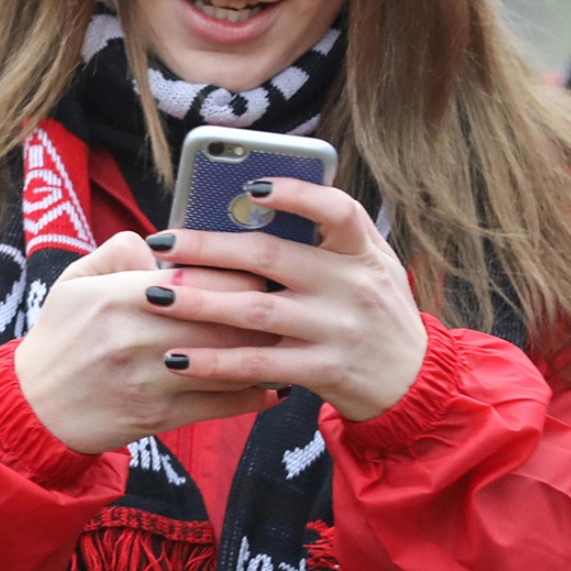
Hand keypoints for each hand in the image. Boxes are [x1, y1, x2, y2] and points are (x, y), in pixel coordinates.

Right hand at [12, 231, 276, 454]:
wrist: (33, 409)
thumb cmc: (60, 337)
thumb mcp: (75, 281)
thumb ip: (119, 251)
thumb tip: (162, 244)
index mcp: (119, 296)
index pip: (197, 277)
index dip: (237, 271)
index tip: (261, 267)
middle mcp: (137, 337)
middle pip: (222, 319)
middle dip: (262, 311)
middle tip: (290, 302)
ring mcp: (150, 381)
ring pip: (227, 362)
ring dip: (266, 353)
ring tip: (293, 341)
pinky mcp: (158, 418)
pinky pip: (219, 406)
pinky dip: (253, 395)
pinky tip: (274, 386)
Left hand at [145, 180, 427, 421]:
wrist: (416, 384)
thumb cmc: (382, 312)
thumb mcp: (375, 264)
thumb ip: (335, 234)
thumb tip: (267, 200)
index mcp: (362, 251)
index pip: (337, 211)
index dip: (297, 194)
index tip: (253, 186)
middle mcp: (350, 286)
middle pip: (271, 257)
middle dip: (209, 247)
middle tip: (162, 242)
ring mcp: (336, 329)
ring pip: (256, 311)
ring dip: (200, 302)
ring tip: (154, 296)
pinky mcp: (323, 371)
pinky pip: (259, 364)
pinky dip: (216, 362)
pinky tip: (178, 358)